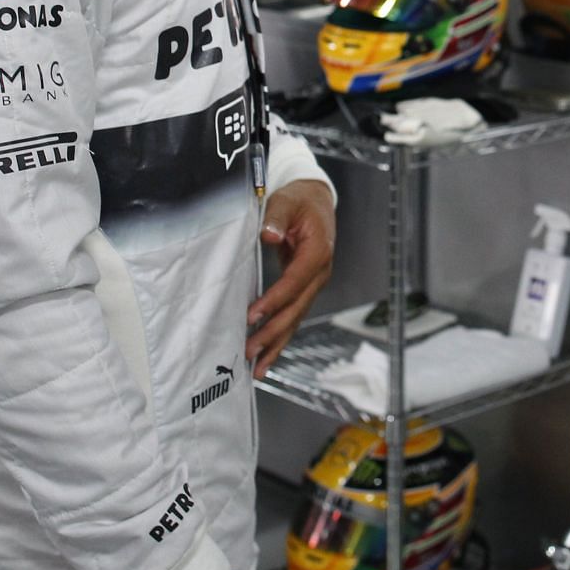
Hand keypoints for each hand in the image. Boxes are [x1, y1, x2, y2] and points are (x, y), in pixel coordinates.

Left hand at [247, 180, 334, 378]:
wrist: (315, 201)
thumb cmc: (299, 201)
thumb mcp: (286, 202)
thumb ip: (277, 217)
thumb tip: (269, 235)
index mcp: (318, 252)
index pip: (295, 282)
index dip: (274, 300)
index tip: (252, 315)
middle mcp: (320, 273)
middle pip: (296, 309)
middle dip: (273, 332)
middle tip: (249, 351)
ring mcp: (314, 284)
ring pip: (296, 319)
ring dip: (276, 343)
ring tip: (257, 368)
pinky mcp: (304, 290)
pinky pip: (292, 316)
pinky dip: (280, 337)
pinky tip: (266, 357)